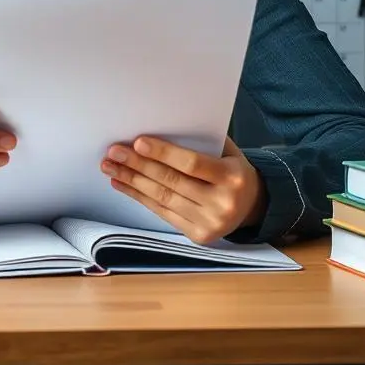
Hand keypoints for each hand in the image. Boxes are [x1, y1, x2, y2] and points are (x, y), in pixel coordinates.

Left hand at [101, 136, 264, 244]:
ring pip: (162, 199)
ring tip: (111, 167)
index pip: (192, 164)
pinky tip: (123, 184)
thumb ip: (201, 142)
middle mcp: (222, 203)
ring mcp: (210, 222)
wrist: (253, 206)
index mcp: (232, 177)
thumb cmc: (233, 171)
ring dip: (132, 182)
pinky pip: (162, 213)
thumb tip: (161, 128)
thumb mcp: (227, 153)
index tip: (138, 142)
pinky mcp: (198, 236)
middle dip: (138, 165)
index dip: (164, 153)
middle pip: (171, 182)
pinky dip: (140, 197)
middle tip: (114, 152)